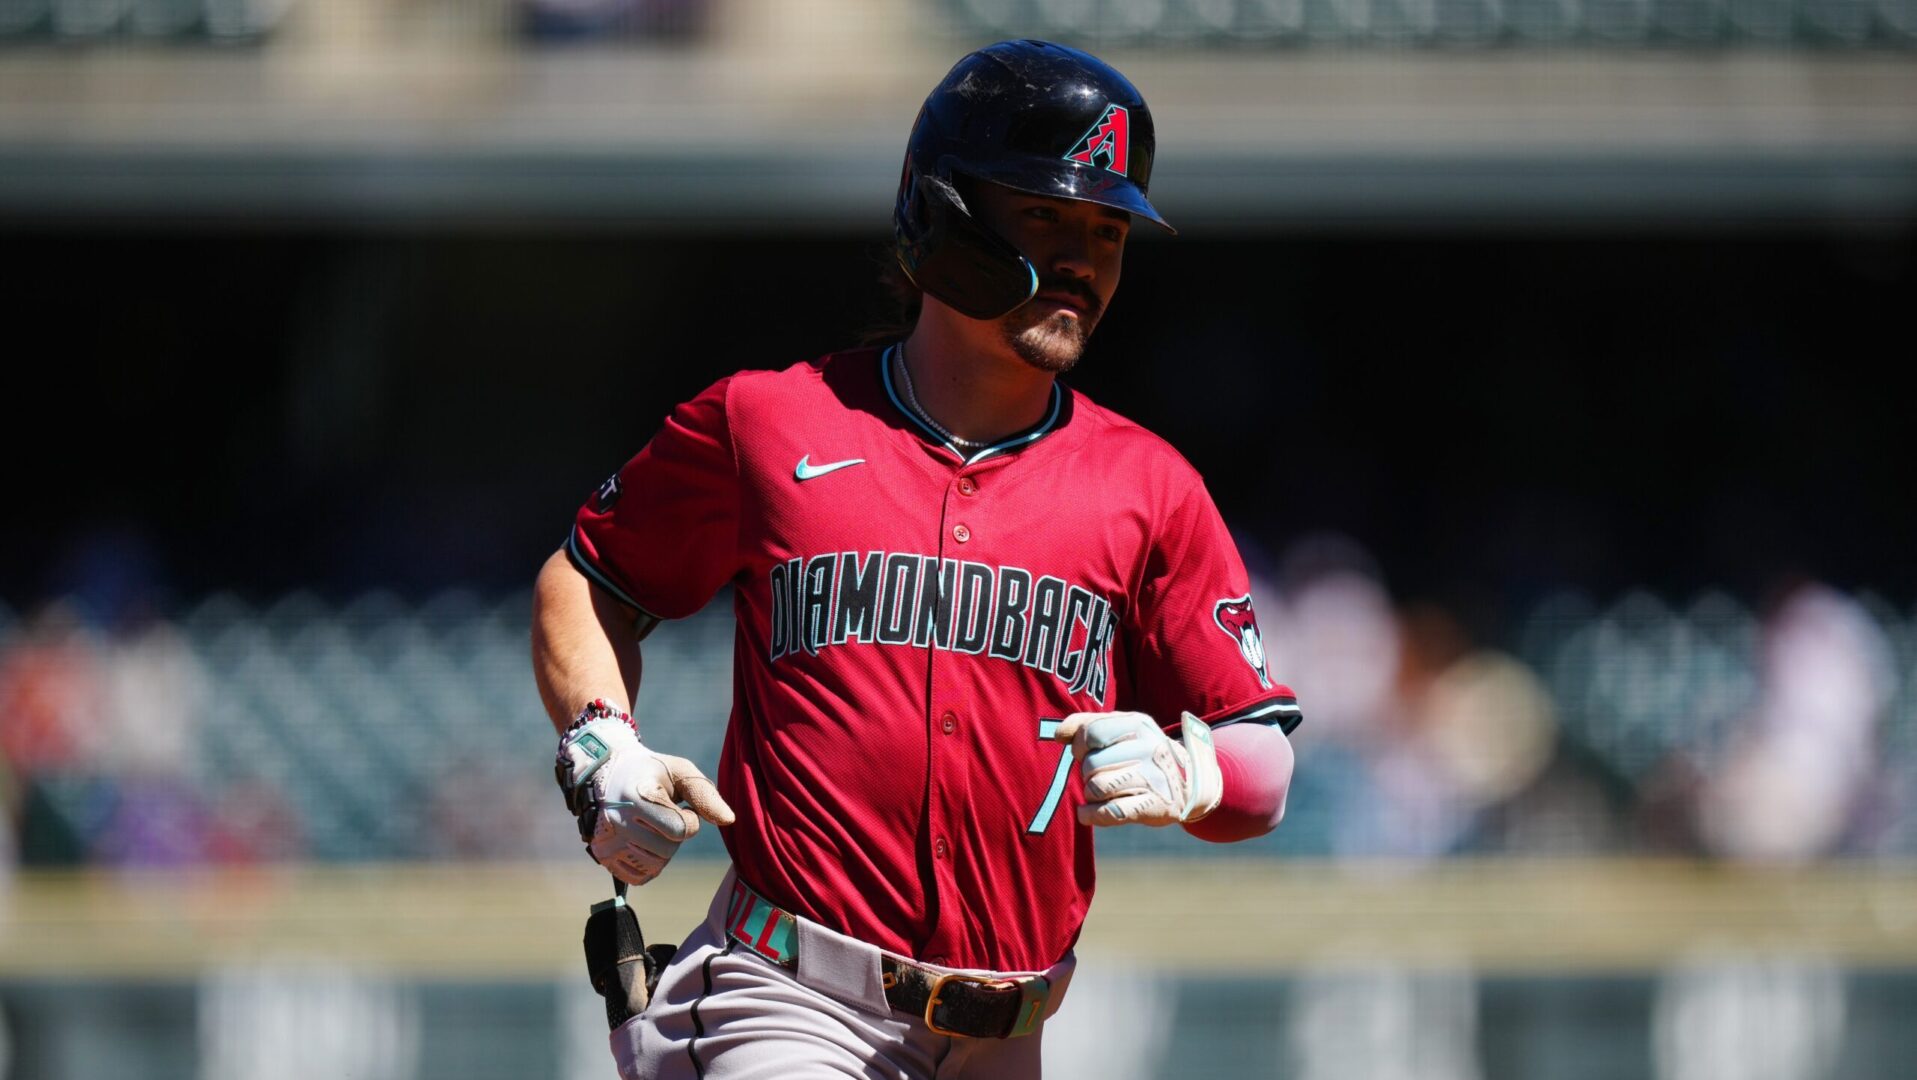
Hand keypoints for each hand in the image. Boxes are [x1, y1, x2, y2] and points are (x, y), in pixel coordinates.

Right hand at [556, 703, 734, 884]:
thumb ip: (705, 793)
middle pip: (668, 850)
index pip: (682, 829)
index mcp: (638, 796)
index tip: (680, 805)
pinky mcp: (604, 857)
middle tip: (664, 815)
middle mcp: (618, 821)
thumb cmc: (652, 773)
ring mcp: (608, 841)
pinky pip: (640, 876)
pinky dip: (649, 863)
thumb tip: (729, 820)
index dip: (690, 818)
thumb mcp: (679, 771)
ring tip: (652, 826)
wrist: (607, 773)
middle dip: (675, 834)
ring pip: (655, 865)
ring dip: (662, 849)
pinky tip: (642, 841)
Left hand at [1052, 711, 1221, 826]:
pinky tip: (1087, 813)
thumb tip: (1058, 734)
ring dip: (1090, 794)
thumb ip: (1087, 723)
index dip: (1079, 746)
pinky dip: (1091, 815)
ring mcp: (1152, 778)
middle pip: (1090, 765)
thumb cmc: (1143, 751)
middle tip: (1099, 775)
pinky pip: (1108, 813)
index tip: (1084, 752)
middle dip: (1086, 774)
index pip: (1090, 733)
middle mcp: (1148, 748)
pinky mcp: (1153, 807)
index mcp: (1138, 724)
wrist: (1190, 781)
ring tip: (1102, 792)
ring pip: (1096, 788)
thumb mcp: (1123, 727)